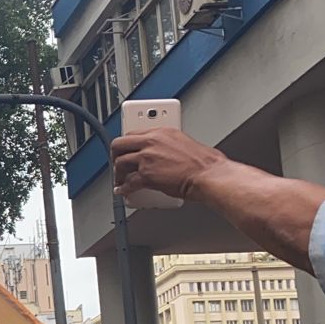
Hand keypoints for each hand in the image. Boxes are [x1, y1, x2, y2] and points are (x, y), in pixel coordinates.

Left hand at [112, 127, 226, 201]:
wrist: (209, 176)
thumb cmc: (205, 163)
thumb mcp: (185, 143)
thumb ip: (169, 145)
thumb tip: (164, 153)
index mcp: (162, 132)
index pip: (134, 134)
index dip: (126, 144)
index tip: (124, 149)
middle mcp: (152, 142)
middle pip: (120, 144)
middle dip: (115, 155)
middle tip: (116, 162)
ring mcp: (147, 158)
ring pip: (120, 163)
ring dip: (118, 173)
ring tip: (120, 179)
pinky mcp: (146, 175)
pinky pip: (128, 183)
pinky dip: (123, 189)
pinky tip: (123, 191)